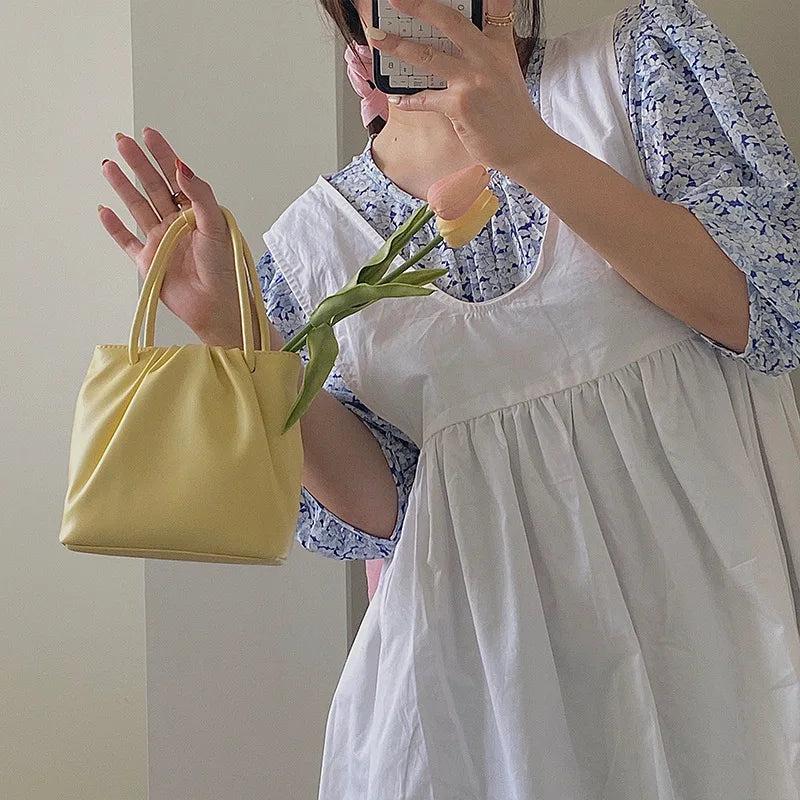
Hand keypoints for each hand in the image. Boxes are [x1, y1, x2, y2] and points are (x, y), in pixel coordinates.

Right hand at [98, 127, 272, 348]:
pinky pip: (126, 240)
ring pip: (138, 207)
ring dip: (123, 186)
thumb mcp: (217, 225)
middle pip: (153, 187)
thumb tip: (182, 167)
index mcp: (196, 213)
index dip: (163, 155)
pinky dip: (114, 227)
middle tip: (122, 140)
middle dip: (138, 163)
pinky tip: (104, 209)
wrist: (216, 304)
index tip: (149, 134)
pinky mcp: (147, 260)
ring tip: (109, 165)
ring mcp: (160, 240)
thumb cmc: (224, 268)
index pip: (177, 177)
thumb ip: (200, 194)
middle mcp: (176, 223)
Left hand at [366, 0, 549, 176]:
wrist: (523, 146)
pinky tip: (395, 97)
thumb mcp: (506, 72)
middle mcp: (487, 58)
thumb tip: (454, 45)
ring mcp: (472, 82)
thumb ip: (486, 50)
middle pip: (449, 22)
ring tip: (378, 39)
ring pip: (428, 56)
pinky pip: (424, 98)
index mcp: (499, 46)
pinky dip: (407, 99)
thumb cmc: (512, 113)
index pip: (493, 7)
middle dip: (419, 7)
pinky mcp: (459, 106)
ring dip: (398, 46)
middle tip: (396, 1)